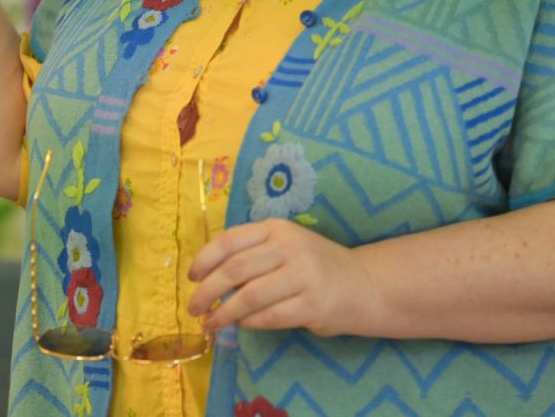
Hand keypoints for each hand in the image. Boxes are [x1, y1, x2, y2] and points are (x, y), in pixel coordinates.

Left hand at [186, 219, 382, 337]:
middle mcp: (289, 248)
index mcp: (277, 229)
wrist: (364, 284)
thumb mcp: (286, 245)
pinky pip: (268, 317)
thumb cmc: (315, 265)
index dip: (204, 259)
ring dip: (223, 313)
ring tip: (210, 323)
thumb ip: (254, 253)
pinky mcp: (312, 306)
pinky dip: (248, 323)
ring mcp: (302, 276)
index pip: (230, 241)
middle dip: (207, 291)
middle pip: (235, 270)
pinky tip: (241, 325)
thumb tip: (208, 276)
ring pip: (249, 296)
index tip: (191, 278)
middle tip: (193, 307)